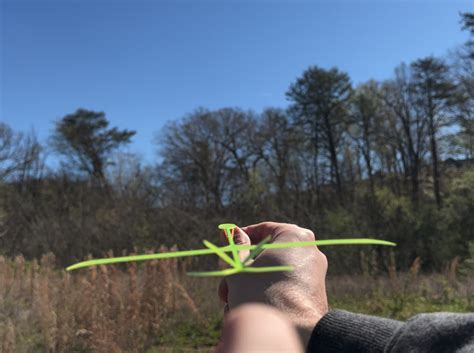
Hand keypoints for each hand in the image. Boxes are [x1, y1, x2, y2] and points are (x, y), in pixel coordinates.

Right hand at [218, 221, 328, 347]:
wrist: (295, 331)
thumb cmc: (263, 294)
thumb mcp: (241, 267)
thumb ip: (236, 246)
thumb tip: (232, 231)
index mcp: (294, 235)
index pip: (263, 229)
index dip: (241, 238)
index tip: (227, 248)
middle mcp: (309, 250)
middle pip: (267, 254)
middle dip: (243, 271)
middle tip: (226, 284)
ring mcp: (314, 272)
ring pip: (274, 272)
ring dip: (251, 286)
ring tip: (234, 303)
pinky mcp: (315, 292)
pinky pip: (286, 286)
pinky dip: (267, 294)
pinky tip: (251, 310)